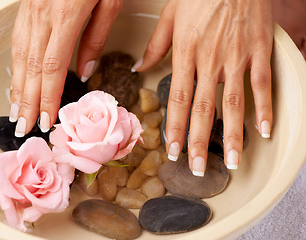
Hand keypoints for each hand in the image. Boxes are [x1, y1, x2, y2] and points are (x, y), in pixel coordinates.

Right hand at [10, 0, 121, 136]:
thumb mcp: (110, 2)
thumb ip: (96, 39)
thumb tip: (85, 72)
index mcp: (66, 15)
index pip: (53, 68)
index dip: (48, 97)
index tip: (47, 119)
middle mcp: (43, 14)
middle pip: (32, 67)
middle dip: (28, 101)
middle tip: (25, 127)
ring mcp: (31, 9)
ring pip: (19, 56)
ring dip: (17, 87)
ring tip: (17, 111)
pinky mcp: (27, 6)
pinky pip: (17, 40)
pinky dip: (15, 65)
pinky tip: (16, 79)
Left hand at [133, 0, 272, 175]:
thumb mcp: (169, 16)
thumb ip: (154, 46)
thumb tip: (139, 67)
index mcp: (185, 53)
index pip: (177, 99)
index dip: (173, 128)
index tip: (171, 151)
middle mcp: (208, 61)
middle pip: (202, 109)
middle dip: (197, 142)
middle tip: (197, 168)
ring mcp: (235, 57)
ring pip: (233, 104)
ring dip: (231, 136)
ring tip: (231, 161)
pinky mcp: (258, 51)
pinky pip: (261, 85)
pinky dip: (263, 109)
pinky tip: (263, 131)